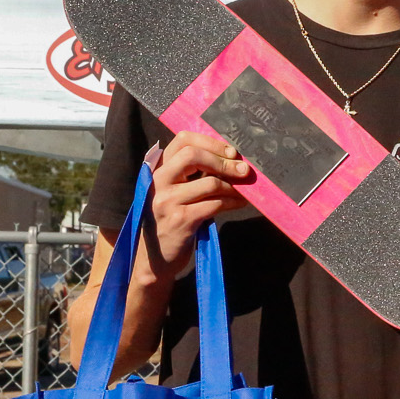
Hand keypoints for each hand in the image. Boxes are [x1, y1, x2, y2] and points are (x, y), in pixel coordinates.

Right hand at [146, 133, 249, 278]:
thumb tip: (231, 160)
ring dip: (234, 186)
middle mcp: (158, 181)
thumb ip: (191, 174)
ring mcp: (167, 201)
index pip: (182, 139)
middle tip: (244, 170)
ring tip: (245, 191)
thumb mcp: (173, 192)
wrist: (154, 259)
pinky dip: (233, 202)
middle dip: (224, 161)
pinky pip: (215, 204)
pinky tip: (241, 203)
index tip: (231, 152)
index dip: (210, 141)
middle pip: (194, 155)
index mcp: (157, 170)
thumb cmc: (170, 220)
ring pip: (210, 182)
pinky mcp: (181, 220)